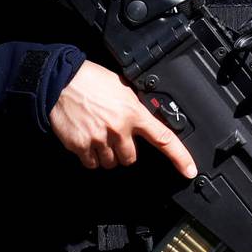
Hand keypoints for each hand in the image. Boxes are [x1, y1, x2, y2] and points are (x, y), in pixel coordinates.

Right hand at [48, 61, 197, 179]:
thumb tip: (143, 121)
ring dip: (107, 154)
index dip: (179, 157)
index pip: (163, 138)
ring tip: (98, 134)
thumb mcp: (122, 89)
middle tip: (113, 135)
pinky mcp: (81, 146)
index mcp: (133, 113)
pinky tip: (87, 140)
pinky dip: (90, 157)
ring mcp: (99, 139)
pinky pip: (92, 164)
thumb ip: (134, 108)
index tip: (189, 170)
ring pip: (111, 163)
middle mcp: (119, 128)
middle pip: (130, 158)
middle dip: (124, 150)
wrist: (62, 81)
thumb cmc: (91, 81)